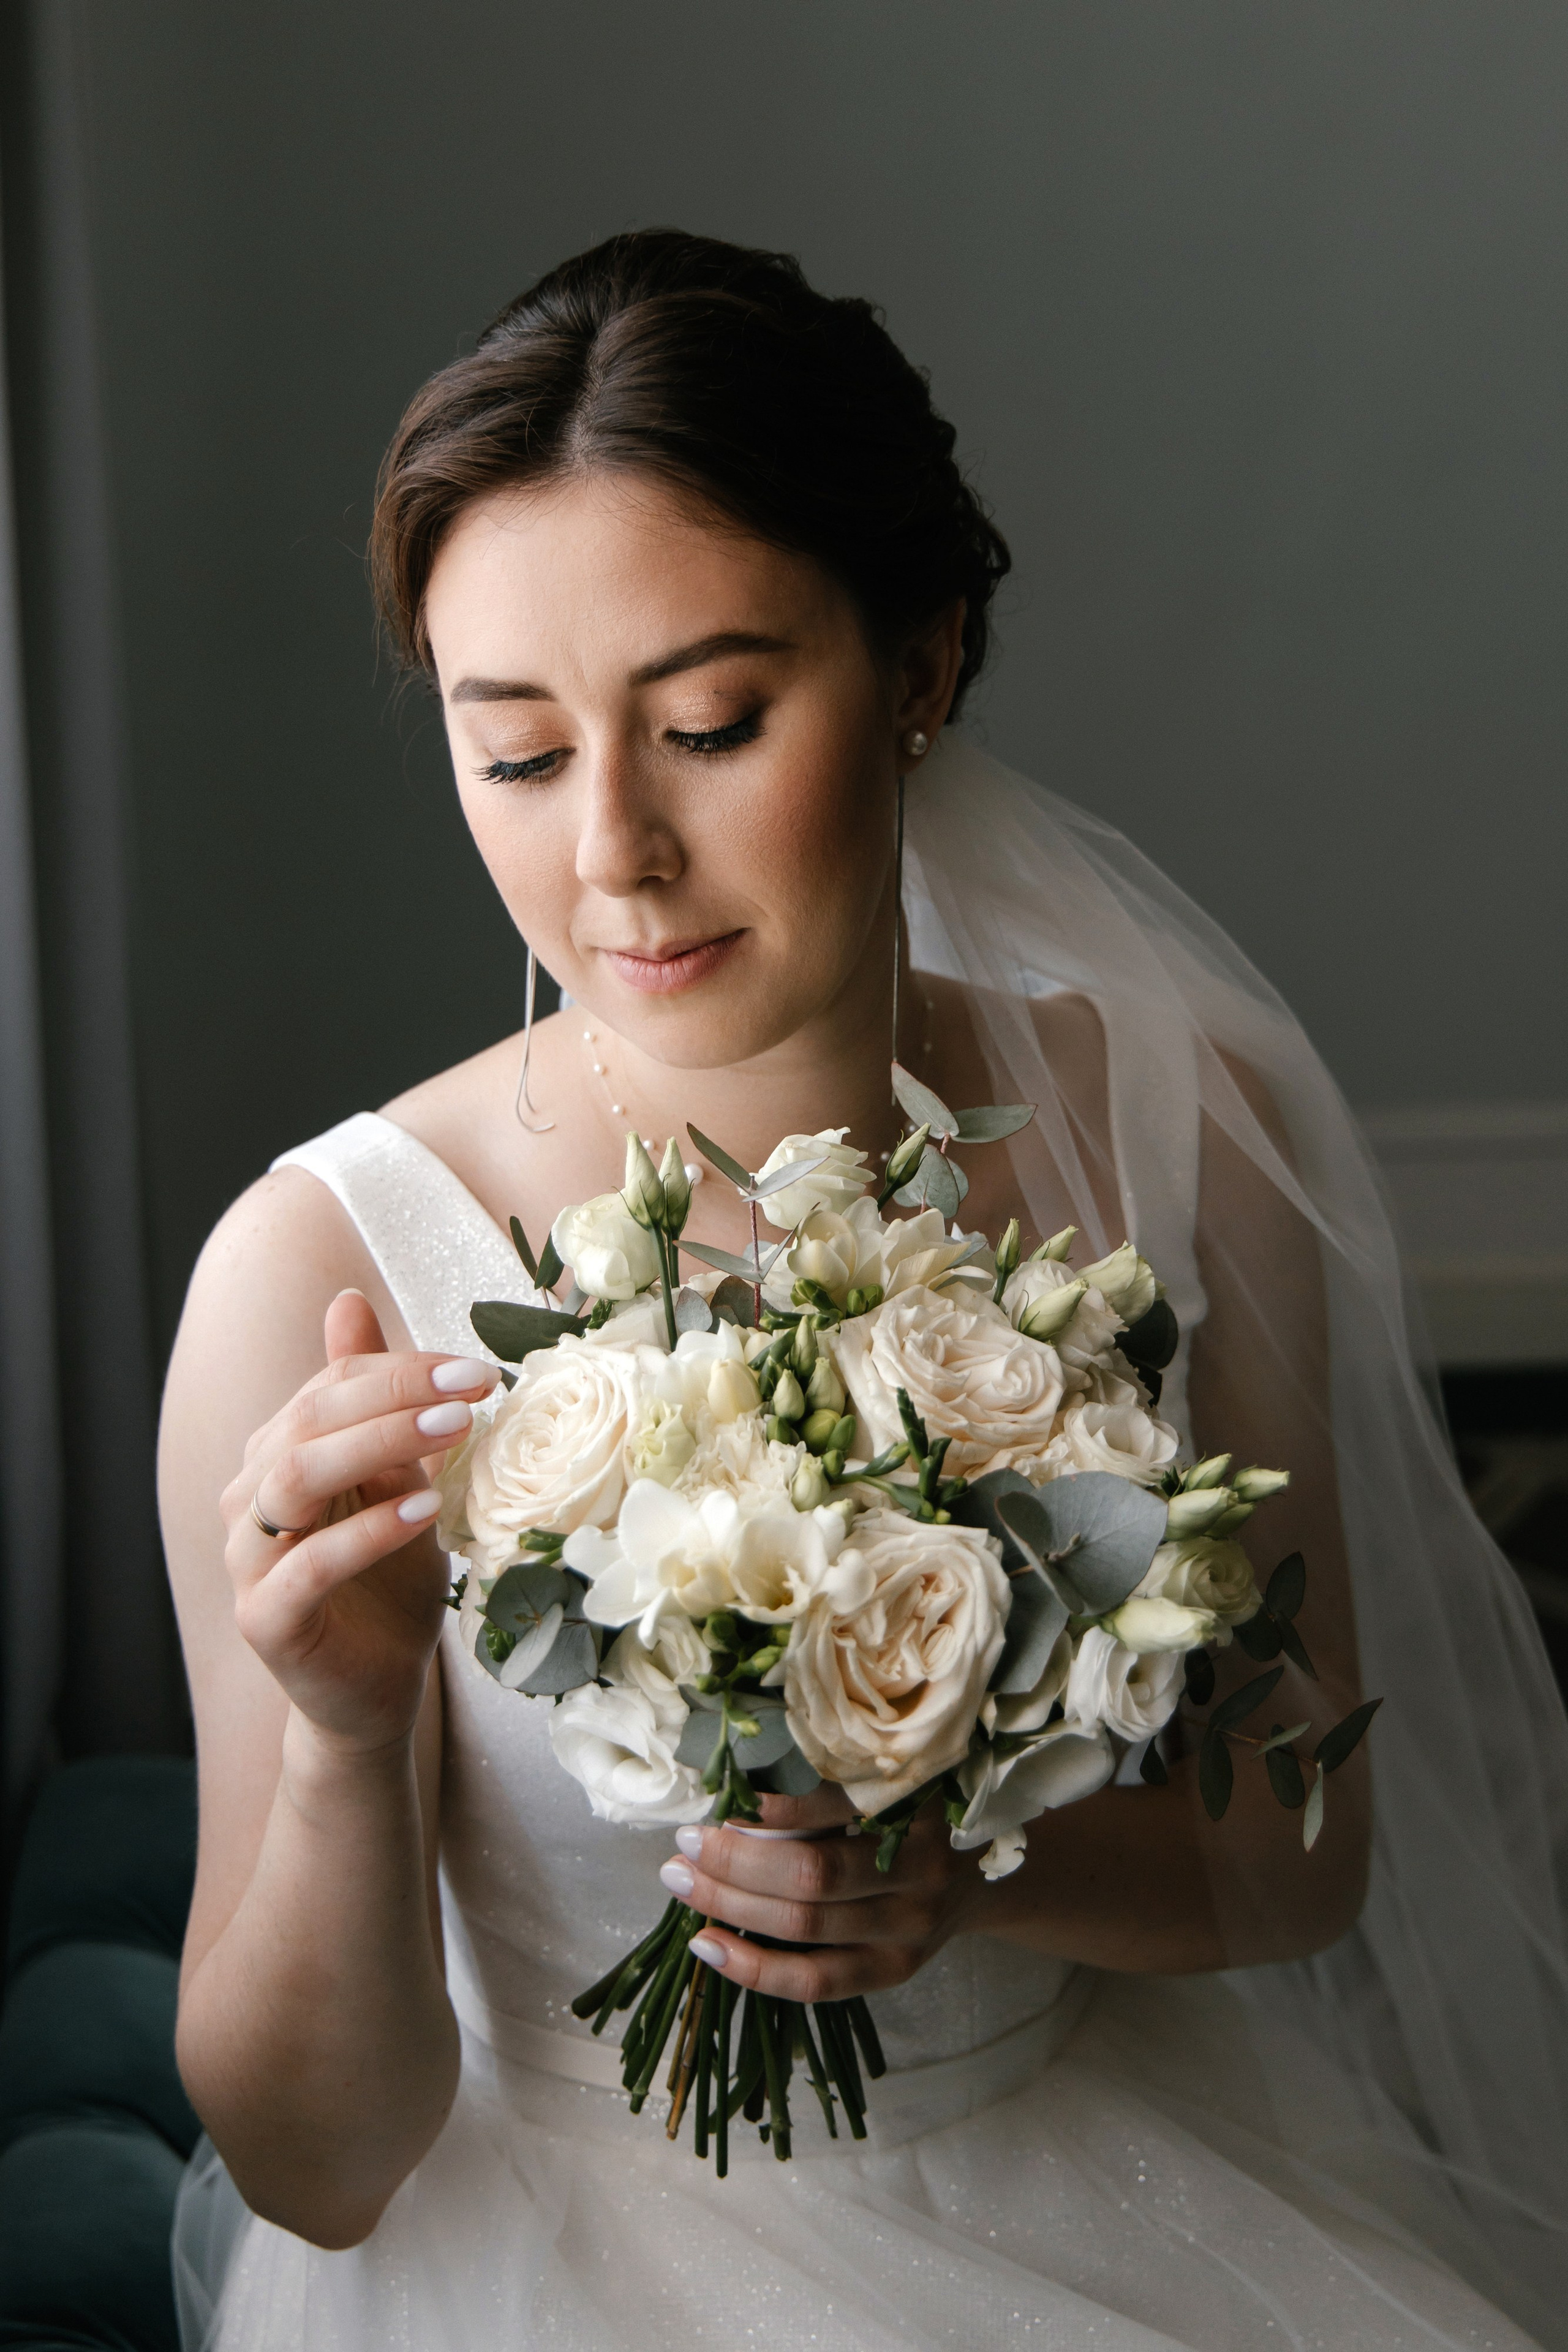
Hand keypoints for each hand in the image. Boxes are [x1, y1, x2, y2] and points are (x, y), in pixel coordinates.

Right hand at [220, 1289, 498, 1752]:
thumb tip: (346, 1299)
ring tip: (451, 1432)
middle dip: (395, 1395)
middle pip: (309, 1421)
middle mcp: (250, 1497)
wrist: (376, 1688)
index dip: (401, 1369)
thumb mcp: (397, 1480)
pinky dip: (367, 1532)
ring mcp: (249, 1560)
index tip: (479, 1369)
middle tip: (473, 1388)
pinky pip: (308, 1564)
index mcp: (278, 1454)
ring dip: (379, 1446)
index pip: (330, 1386)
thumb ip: (375, 1403)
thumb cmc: (390, 1581)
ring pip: (295, 1478)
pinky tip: (423, 1512)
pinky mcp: (264, 1619)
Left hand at [658, 1784, 985, 2001]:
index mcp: (920, 1807)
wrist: (984, 1872)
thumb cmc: (920, 1812)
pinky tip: (708, 1945)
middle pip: (812, 1875)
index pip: (835, 1808)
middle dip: (735, 1861)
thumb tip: (735, 1781)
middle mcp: (921, 1873)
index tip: (723, 1794)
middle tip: (684, 1843)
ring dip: (731, 1904)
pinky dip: (754, 1967)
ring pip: (805, 1927)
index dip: (772, 1807)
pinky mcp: (895, 1971)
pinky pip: (816, 1981)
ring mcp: (910, 1930)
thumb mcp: (895, 1779)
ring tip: (682, 1882)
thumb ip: (834, 1779)